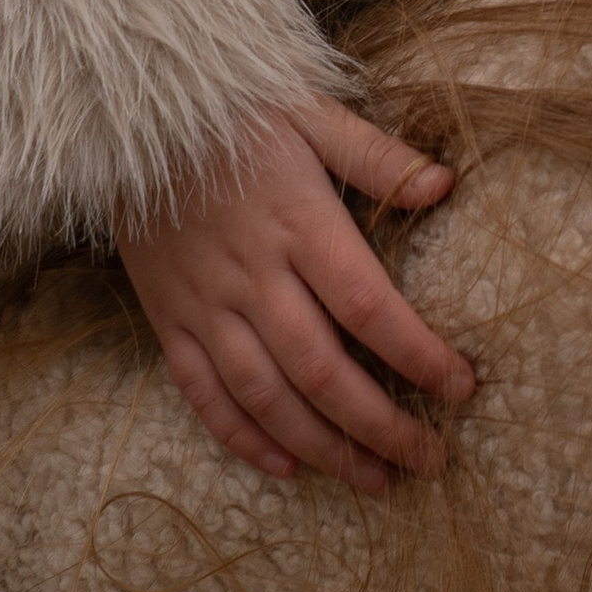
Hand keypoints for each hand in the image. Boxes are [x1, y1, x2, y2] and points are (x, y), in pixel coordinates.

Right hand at [114, 97, 472, 491]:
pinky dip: (242, 437)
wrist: (130, 113)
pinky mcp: (167, 317)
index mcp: (298, 223)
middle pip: (323, 370)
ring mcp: (205, 303)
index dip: (418, 356)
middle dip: (381, 425)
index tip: (462, 388)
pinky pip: (202, 392)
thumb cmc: (235, 111)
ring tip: (374, 479)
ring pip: (266, 396)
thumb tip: (445, 185)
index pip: (369, 307)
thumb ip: (377, 156)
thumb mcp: (310, 113)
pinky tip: (285, 467)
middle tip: (430, 458)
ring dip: (323, 447)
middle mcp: (252, 274)